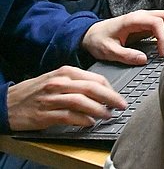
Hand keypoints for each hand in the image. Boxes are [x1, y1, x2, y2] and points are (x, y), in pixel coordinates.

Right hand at [6, 66, 125, 130]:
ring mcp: (51, 98)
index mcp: (65, 72)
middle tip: (121, 105)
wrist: (7, 102)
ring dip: (98, 110)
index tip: (118, 96)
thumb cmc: (35, 91)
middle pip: (92, 88)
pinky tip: (90, 123)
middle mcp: (59, 83)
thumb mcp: (56, 79)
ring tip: (108, 115)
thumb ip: (77, 83)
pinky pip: (68, 116)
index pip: (95, 78)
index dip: (110, 88)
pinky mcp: (44, 114)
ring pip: (81, 102)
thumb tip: (100, 91)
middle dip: (111, 97)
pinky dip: (82, 120)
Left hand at [81, 10, 163, 64]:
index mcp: (133, 20)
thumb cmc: (98, 40)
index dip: (163, 38)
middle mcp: (142, 15)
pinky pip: (163, 24)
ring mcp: (145, 18)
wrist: (90, 33)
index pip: (157, 22)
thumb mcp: (108, 51)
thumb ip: (126, 55)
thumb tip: (144, 60)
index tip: (161, 54)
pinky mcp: (146, 24)